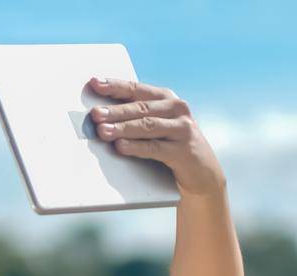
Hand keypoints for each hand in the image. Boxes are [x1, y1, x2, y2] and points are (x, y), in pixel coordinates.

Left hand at [87, 78, 225, 197]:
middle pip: (140, 108)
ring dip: (123, 128)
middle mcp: (176, 109)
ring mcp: (182, 128)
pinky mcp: (183, 150)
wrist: (202, 171)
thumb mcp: (155, 127)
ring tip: (103, 131)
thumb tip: (98, 116)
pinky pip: (155, 148)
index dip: (115, 86)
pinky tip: (121, 147)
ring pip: (147, 126)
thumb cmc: (169, 146)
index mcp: (166, 98)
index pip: (136, 89)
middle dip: (115, 111)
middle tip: (95, 114)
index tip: (94, 83)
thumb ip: (134, 117)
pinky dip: (136, 147)